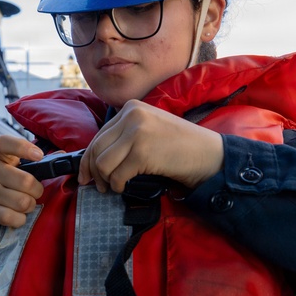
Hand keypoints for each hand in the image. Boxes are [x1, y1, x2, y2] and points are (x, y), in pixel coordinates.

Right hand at [0, 135, 44, 238]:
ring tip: (22, 205)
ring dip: (29, 207)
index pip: (6, 143)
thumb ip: (27, 160)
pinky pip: (13, 218)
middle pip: (27, 182)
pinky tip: (14, 216)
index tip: (38, 156)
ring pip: (24, 202)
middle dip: (36, 191)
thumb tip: (62, 153)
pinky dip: (19, 220)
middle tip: (32, 193)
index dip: (25, 148)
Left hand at [77, 99, 223, 192]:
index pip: (99, 135)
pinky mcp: (142, 152)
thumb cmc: (180, 146)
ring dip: (105, 180)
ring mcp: (137, 132)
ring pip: (103, 162)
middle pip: (97, 148)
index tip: (87, 174)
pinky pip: (117, 175)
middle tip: (98, 186)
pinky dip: (117, 185)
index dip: (88, 158)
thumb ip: (125, 136)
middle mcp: (132, 116)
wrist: (208, 154)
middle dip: (93, 171)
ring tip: (113, 187)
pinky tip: (123, 187)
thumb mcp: (149, 129)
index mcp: (131, 108)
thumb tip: (96, 159)